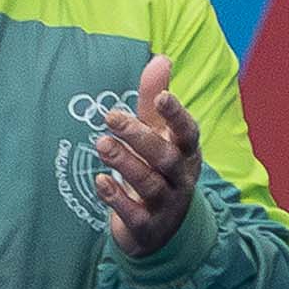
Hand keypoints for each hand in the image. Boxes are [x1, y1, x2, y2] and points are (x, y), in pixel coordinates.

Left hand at [93, 53, 202, 259]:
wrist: (163, 231)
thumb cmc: (159, 170)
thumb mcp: (159, 135)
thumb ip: (156, 100)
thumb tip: (161, 58)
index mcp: (186, 153)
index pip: (188, 133)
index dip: (177, 116)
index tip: (164, 97)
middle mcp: (180, 178)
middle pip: (165, 157)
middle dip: (140, 137)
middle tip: (111, 117)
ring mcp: (165, 205)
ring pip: (149, 184)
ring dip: (125, 163)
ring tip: (101, 144)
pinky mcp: (147, 226)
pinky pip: (134, 214)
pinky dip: (117, 198)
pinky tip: (100, 181)